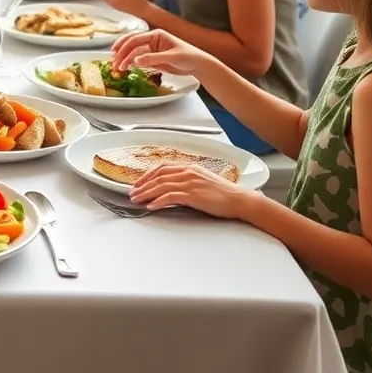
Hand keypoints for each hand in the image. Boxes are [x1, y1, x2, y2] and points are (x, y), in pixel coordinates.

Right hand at [110, 29, 208, 75]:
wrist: (198, 65)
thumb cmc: (189, 56)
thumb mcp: (171, 57)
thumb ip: (153, 58)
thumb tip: (135, 61)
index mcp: (156, 35)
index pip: (136, 39)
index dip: (124, 47)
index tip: (117, 56)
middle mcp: (152, 40)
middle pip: (131, 44)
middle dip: (121, 53)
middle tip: (114, 64)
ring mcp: (152, 49)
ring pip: (133, 53)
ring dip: (124, 59)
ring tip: (117, 68)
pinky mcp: (153, 58)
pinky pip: (138, 59)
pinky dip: (131, 63)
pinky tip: (125, 68)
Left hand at [128, 163, 260, 218]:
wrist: (239, 199)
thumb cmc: (223, 193)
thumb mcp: (202, 180)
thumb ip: (187, 181)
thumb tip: (171, 188)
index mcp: (190, 167)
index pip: (162, 167)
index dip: (147, 174)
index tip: (138, 182)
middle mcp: (188, 172)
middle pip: (158, 176)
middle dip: (142, 184)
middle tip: (132, 193)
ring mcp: (190, 182)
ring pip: (161, 185)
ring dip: (146, 193)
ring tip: (136, 200)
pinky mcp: (193, 194)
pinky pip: (170, 196)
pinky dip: (158, 201)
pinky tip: (151, 206)